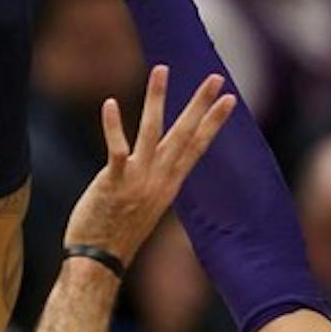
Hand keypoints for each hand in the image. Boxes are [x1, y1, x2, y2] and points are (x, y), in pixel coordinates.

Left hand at [63, 66, 234, 267]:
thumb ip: (154, 181)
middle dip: (200, 105)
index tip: (229, 99)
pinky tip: (110, 103)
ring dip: (157, 99)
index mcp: (170, 184)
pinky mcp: (114, 182)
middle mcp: (159, 179)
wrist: (101, 260)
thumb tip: (161, 167)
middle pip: (184, 134)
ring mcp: (138, 180)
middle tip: (216, 77)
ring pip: (152, 132)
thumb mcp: (146, 204)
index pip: (197, 146)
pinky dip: (113, 126)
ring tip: (161, 70)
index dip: (213, 121)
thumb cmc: (118, 232)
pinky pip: (117, 149)